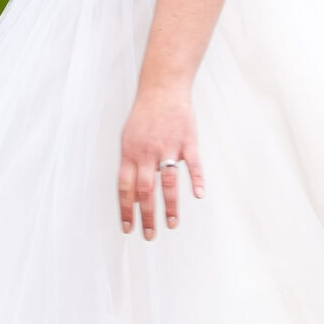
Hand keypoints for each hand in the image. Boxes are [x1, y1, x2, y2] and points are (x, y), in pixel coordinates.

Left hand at [118, 83, 203, 238]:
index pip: (125, 188)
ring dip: (170, 206)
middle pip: (145, 190)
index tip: (128, 227)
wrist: (162, 88)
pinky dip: (196, 180)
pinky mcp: (187, 141)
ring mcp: (168, 147)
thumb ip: (130, 163)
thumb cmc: (145, 115)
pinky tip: (198, 195)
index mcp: (130, 153)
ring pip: (168, 182)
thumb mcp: (128, 137)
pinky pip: (193, 164)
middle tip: (150, 235)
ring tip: (171, 224)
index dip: (126, 209)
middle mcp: (148, 152)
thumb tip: (129, 191)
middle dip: (147, 216)